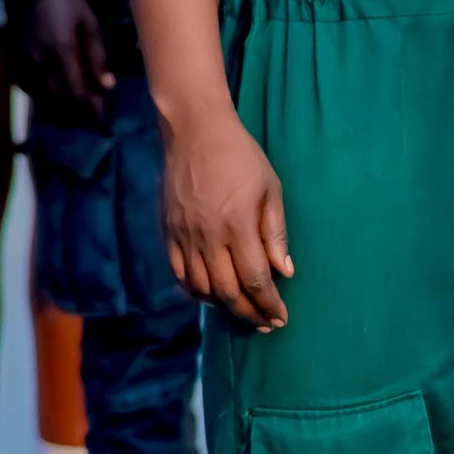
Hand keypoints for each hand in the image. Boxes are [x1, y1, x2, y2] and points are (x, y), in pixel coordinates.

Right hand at [23, 0, 112, 114]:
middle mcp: (39, 59)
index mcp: (61, 50)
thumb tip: (107, 85)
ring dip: (58, 104)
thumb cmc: (67, 1)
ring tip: (73, 106)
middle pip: (57, 98)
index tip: (101, 113)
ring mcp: (23, 59)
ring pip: (40, 94)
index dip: (90, 107)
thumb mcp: (90, 23)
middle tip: (90, 113)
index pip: (76, 91)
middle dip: (75, 110)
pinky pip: (27, 85)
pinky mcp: (13, 56)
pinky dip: (41, 94)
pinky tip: (53, 92)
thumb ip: (98, 56)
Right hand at [163, 108, 291, 329]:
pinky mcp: (168, 229)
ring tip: (239, 308)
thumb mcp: (271, 190)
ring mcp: (184, 233)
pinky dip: (193, 290)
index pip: (256, 280)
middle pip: (227, 290)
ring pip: (200, 286)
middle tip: (264, 323)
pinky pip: (177, 271)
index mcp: (238, 225)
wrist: (193, 130)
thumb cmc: (240, 156)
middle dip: (248, 313)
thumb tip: (285, 271)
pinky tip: (208, 293)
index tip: (280, 318)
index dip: (269, 305)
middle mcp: (208, 235)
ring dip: (221, 305)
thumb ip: (276, 233)